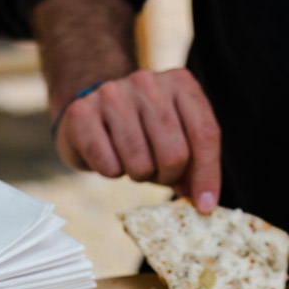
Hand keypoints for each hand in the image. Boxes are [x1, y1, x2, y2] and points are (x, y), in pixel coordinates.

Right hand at [54, 69, 220, 212]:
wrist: (91, 111)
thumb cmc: (142, 131)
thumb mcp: (177, 138)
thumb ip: (195, 164)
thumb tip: (204, 202)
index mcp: (180, 82)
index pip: (205, 133)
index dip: (208, 176)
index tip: (205, 206)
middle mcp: (147, 82)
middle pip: (175, 154)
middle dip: (168, 177)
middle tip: (157, 172)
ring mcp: (112, 94)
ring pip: (141, 165)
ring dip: (139, 175)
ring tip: (132, 160)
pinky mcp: (81, 114)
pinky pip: (109, 167)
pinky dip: (111, 172)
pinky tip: (109, 155)